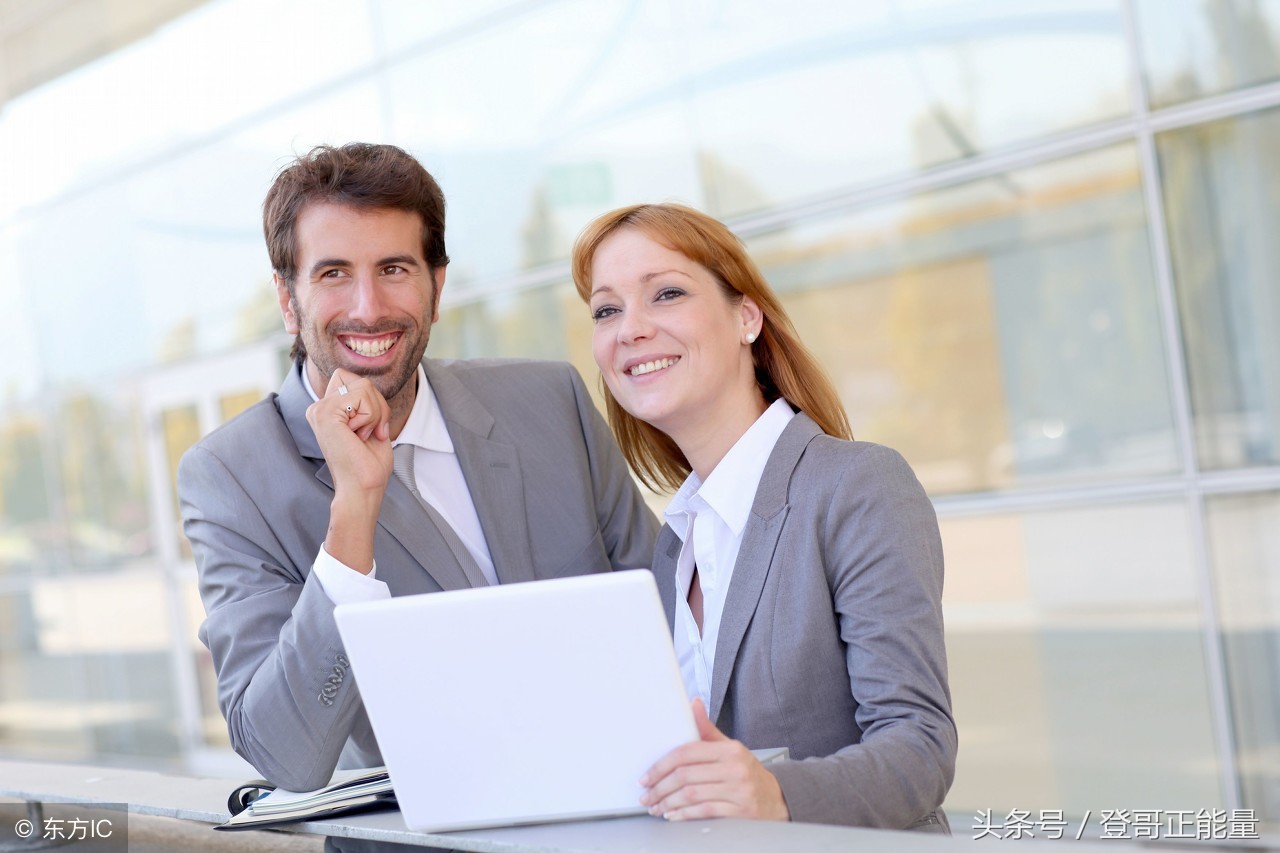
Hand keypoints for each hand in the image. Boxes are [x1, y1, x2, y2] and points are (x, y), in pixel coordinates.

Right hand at [306, 369, 392, 572]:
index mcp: (327, 410)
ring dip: (376, 414)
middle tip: (370, 432)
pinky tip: (359, 436)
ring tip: (363, 436)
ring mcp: (319, 409)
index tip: (372, 428)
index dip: (372, 400)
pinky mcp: (325, 413)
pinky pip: (362, 396)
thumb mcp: (372, 424)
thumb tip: (367, 383)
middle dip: (377, 404)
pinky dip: (371, 417)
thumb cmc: (369, 464)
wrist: (363, 489)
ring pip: (364, 386)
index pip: (354, 379)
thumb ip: (366, 402)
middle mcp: (318, 407)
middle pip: (359, 379)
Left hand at [639, 697, 789, 820]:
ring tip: (656, 807)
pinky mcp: (740, 812)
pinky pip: (704, 812)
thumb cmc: (747, 773)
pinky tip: (674, 815)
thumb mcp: (729, 748)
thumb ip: (707, 730)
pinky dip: (684, 815)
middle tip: (646, 796)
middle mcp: (735, 769)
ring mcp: (739, 791)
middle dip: (659, 787)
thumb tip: (693, 703)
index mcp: (730, 750)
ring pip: (691, 795)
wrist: (776, 799)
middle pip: (685, 776)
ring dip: (668, 803)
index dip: (661, 765)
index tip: (646, 776)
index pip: (686, 753)